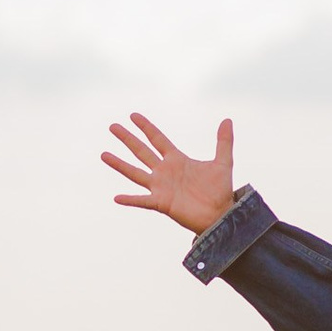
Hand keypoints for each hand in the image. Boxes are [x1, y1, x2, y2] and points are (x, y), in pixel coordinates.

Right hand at [103, 111, 236, 233]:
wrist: (220, 215)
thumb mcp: (223, 163)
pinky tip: (117, 197)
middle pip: (142, 151)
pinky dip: (130, 200)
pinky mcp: (162, 203)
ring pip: (136, 173)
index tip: (133, 115)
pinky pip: (142, 200)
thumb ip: (224, 142)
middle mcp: (165, 172)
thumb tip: (227, 120)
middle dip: (128, 139)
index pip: (157, 139)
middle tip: (112, 126)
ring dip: (120, 164)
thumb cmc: (220, 191)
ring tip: (104, 155)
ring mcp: (161, 187)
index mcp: (177, 160)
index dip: (146, 127)